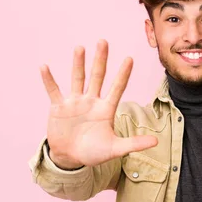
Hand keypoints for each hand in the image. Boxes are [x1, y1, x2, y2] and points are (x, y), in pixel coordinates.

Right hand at [40, 39, 157, 169]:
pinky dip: (49, 80)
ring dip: (78, 64)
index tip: (129, 59)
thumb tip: (156, 142)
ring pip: (77, 79)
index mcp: (106, 109)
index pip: (117, 88)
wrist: (70, 159)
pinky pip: (53, 91)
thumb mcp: (115, 149)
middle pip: (97, 76)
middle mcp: (91, 101)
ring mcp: (75, 103)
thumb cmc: (93, 153)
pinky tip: (44, 67)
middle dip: (100, 60)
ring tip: (80, 48)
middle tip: (103, 42)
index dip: (123, 75)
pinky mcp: (59, 108)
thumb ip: (134, 143)